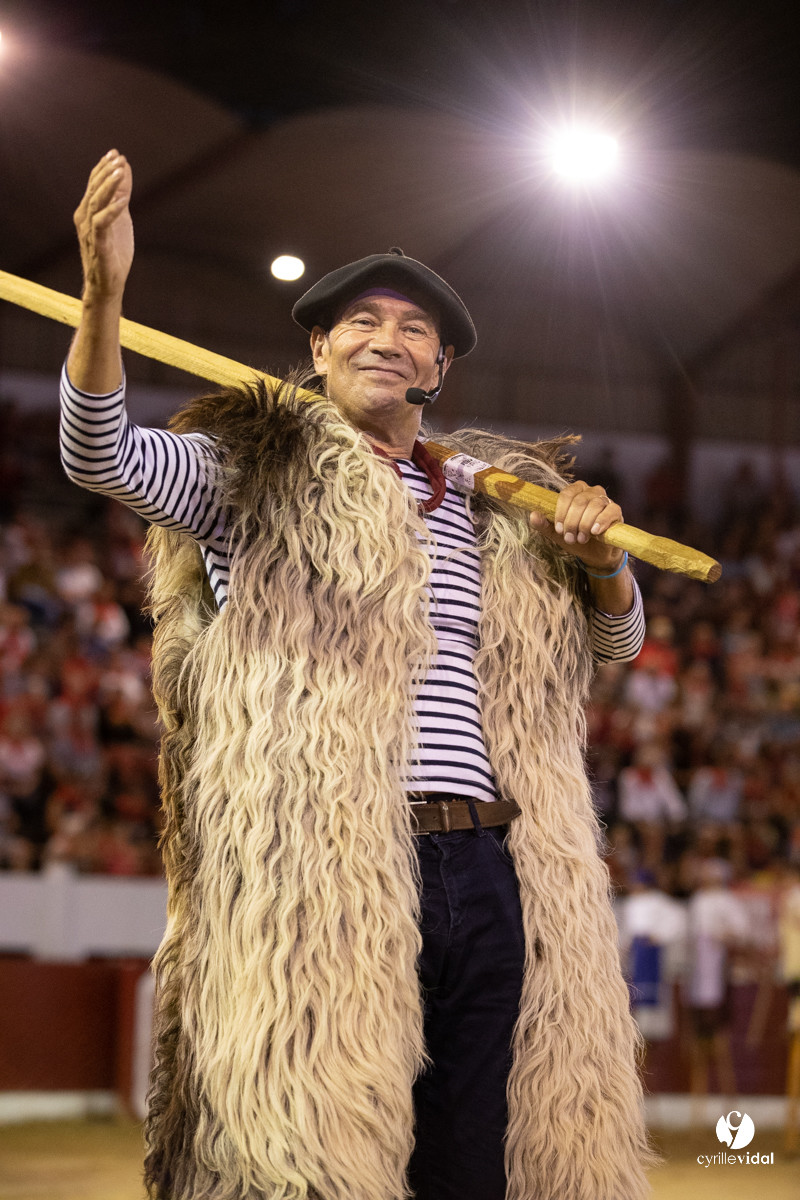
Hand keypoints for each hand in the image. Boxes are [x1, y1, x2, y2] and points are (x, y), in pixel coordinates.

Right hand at [73, 150, 133, 304]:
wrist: (107, 284)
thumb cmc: (112, 252)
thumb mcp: (120, 218)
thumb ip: (121, 196)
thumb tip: (125, 171)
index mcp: (88, 211)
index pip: (93, 184)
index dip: (103, 167)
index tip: (115, 153)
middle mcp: (85, 218)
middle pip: (93, 189)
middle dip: (106, 172)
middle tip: (119, 158)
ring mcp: (90, 231)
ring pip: (96, 203)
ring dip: (109, 186)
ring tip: (121, 171)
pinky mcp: (98, 245)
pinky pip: (102, 224)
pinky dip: (112, 210)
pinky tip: (124, 200)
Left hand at [529, 480, 624, 570]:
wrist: (595, 554)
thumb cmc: (575, 538)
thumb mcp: (557, 534)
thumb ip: (544, 525)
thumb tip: (533, 515)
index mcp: (575, 492)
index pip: (566, 494)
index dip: (561, 512)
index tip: (558, 529)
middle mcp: (590, 491)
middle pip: (579, 501)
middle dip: (572, 522)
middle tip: (570, 538)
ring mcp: (605, 500)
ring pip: (594, 505)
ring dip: (585, 524)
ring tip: (581, 539)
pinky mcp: (616, 510)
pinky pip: (610, 510)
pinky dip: (601, 521)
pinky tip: (594, 532)